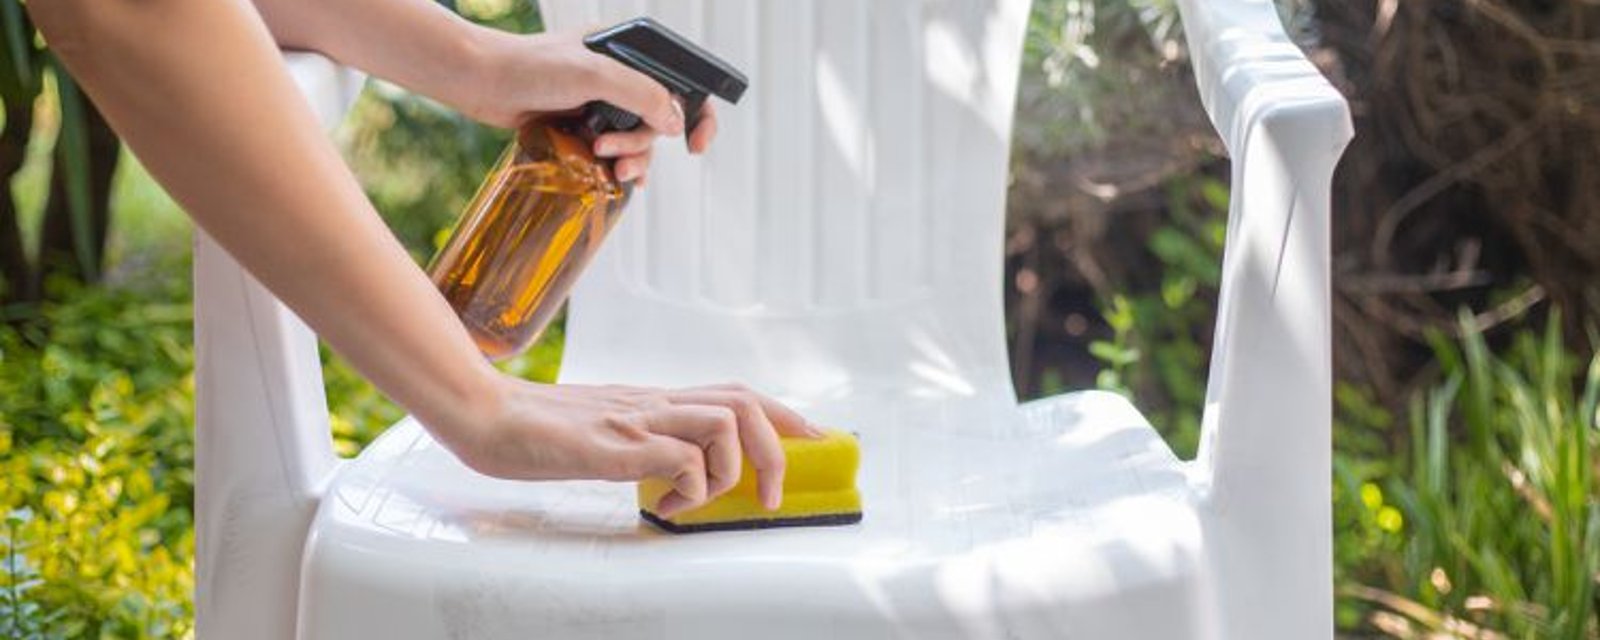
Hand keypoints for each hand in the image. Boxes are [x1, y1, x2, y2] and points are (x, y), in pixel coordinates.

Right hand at [445, 376, 819, 516]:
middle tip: (773, 494)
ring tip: (709, 500)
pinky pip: (680, 458)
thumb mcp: (602, 429)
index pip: (734, 392)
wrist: (482, 412)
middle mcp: (653, 403)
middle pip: (744, 401)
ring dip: (734, 467)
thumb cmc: (532, 429)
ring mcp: (636, 421)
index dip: (783, 414)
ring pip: (725, 422)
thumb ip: (638, 439)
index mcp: (653, 400)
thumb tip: (671, 466)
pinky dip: (690, 487)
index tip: (816, 440)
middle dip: (780, 444)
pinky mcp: (614, 446)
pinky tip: (664, 505)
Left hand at [461, 28, 721, 184]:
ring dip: (629, 159)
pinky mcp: (583, 126)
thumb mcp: (594, 73)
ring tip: (607, 168)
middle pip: (659, 123)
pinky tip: (614, 180)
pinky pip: (613, 153)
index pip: (682, 83)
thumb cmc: (531, 66)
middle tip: (611, 151)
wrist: (481, 81)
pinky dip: (616, 168)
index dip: (699, 115)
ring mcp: (602, 104)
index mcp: (631, 54)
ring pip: (637, 142)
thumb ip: (640, 94)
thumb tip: (674, 122)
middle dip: (642, 144)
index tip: (694, 145)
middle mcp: (621, 78)